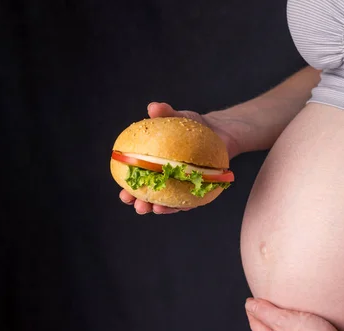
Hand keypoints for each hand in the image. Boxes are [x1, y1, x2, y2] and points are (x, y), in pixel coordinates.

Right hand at [119, 101, 244, 213]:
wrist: (219, 131)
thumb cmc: (192, 125)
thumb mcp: (177, 116)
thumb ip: (165, 112)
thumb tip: (153, 107)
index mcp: (154, 165)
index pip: (137, 181)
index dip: (128, 190)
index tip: (123, 194)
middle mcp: (167, 179)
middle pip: (151, 196)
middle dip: (142, 204)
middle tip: (138, 205)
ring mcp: (184, 186)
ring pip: (170, 203)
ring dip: (162, 209)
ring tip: (156, 210)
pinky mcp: (202, 189)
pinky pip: (193, 200)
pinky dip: (187, 204)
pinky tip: (183, 206)